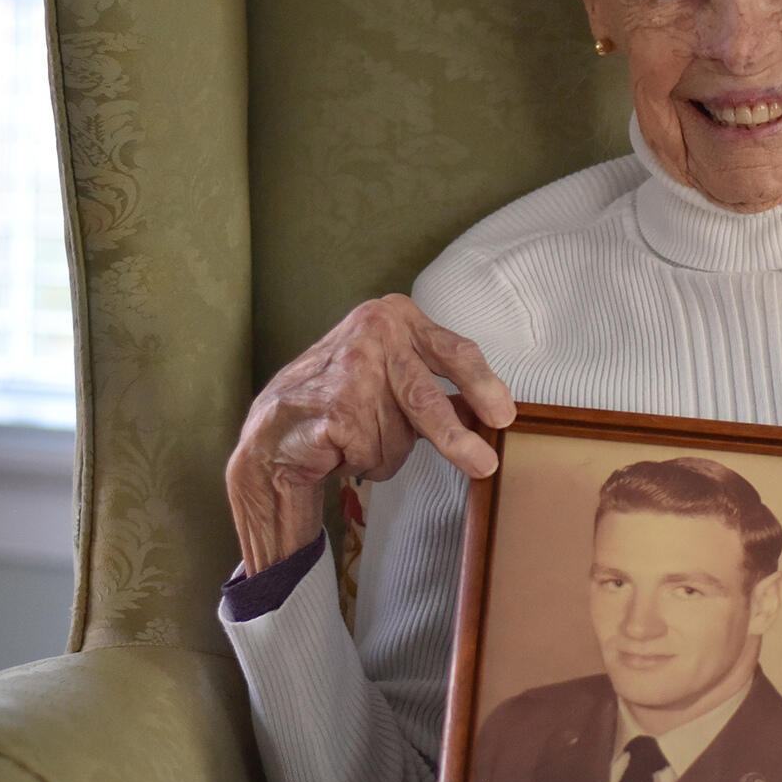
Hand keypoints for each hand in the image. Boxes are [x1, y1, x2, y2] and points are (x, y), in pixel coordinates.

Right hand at [225, 294, 514, 570]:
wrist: (276, 427)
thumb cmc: (344, 399)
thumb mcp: (396, 378)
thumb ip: (440, 388)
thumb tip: (490, 412)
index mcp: (395, 316)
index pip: (453, 351)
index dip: (482, 385)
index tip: (504, 415)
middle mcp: (374, 331)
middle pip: (426, 398)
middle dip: (455, 437)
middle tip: (484, 464)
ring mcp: (350, 368)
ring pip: (399, 435)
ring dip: (386, 450)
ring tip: (358, 436)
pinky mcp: (332, 407)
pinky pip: (373, 453)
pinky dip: (364, 461)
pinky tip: (338, 446)